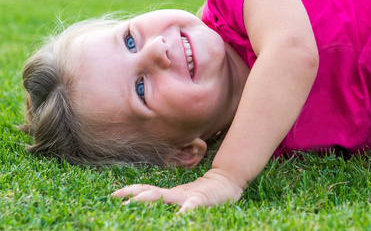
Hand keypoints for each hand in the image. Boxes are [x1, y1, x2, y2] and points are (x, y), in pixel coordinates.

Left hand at [111, 169, 243, 212]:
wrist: (227, 183)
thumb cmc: (204, 196)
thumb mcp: (183, 199)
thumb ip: (167, 201)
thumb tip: (148, 202)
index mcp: (169, 194)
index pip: (145, 190)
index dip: (129, 191)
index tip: (110, 196)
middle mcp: (175, 194)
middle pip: (150, 193)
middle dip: (132, 197)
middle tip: (114, 202)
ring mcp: (187, 196)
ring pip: (164, 197)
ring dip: (147, 200)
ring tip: (132, 204)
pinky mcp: (201, 200)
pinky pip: (191, 207)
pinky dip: (183, 212)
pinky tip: (178, 218)